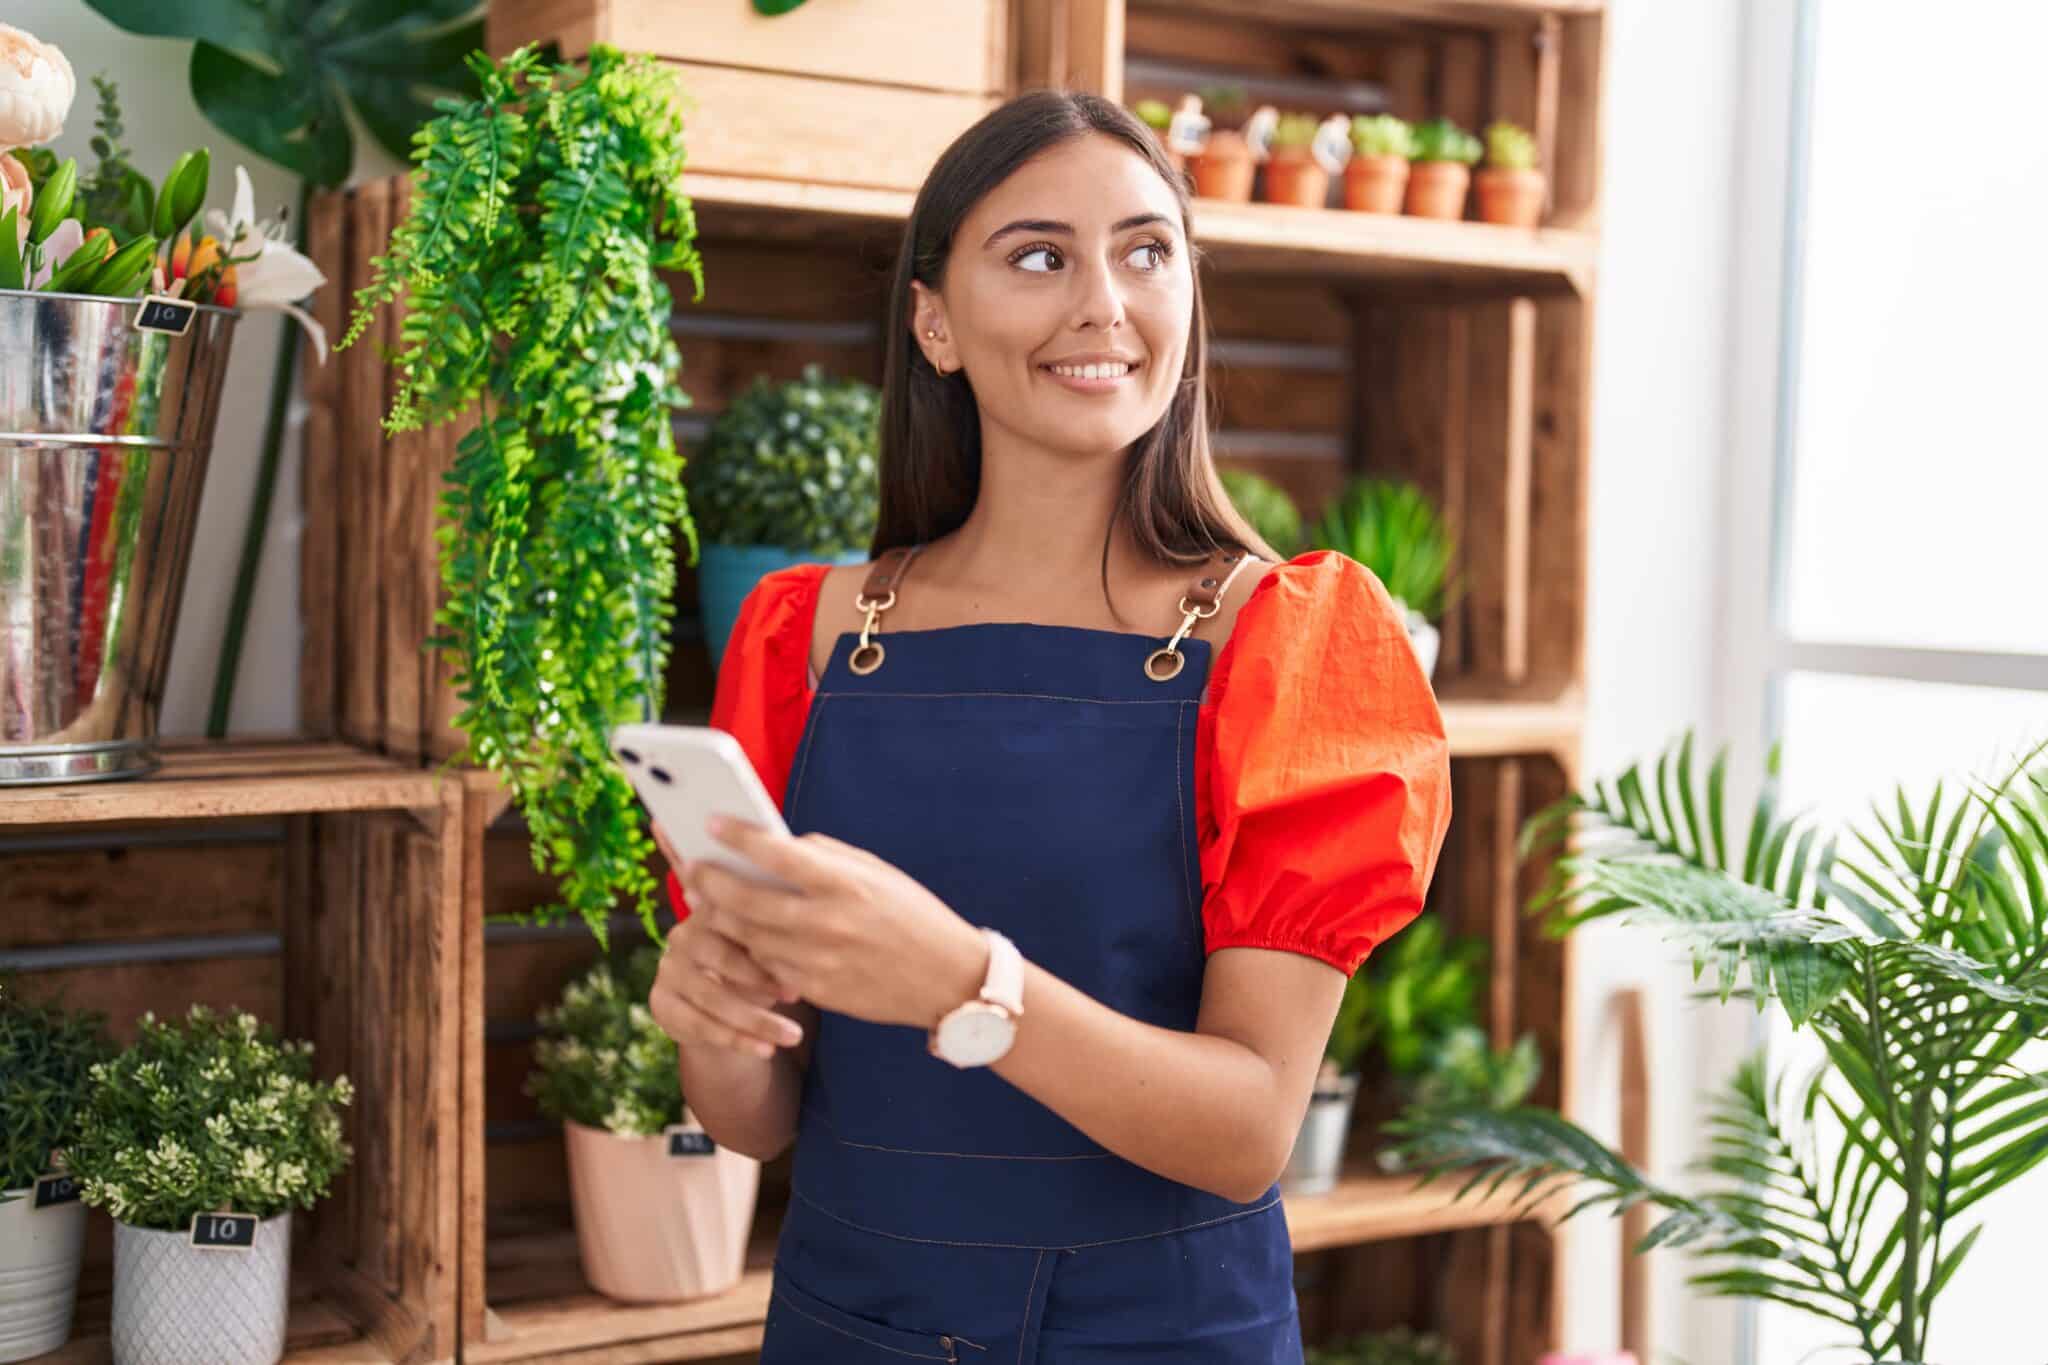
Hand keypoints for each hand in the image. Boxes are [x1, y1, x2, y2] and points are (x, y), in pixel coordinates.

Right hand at [646, 823, 805, 1060]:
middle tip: (798, 996)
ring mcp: (667, 969)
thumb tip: (813, 921)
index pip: (732, 917)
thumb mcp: (771, 947)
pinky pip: (699, 1024)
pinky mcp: (660, 1002)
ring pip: (711, 997)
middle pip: (720, 958)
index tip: (804, 963)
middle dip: (761, 980)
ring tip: (791, 1036)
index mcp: (710, 908)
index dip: (766, 941)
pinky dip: (736, 1040)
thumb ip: (780, 931)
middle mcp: (682, 934)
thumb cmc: (759, 965)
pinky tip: (765, 1049)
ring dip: (754, 1020)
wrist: (726, 1009)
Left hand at [681, 816, 989, 1030]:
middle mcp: (829, 922)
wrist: (949, 979)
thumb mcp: (876, 873)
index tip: (711, 823)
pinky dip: (754, 951)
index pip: (777, 854)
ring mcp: (821, 961)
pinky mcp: (819, 990)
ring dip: (725, 918)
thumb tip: (778, 845)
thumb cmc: (912, 915)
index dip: (738, 836)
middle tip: (691, 869)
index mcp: (845, 883)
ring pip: (749, 938)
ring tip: (711, 902)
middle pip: (746, 901)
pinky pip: (769, 967)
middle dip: (710, 882)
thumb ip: (826, 857)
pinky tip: (749, 937)